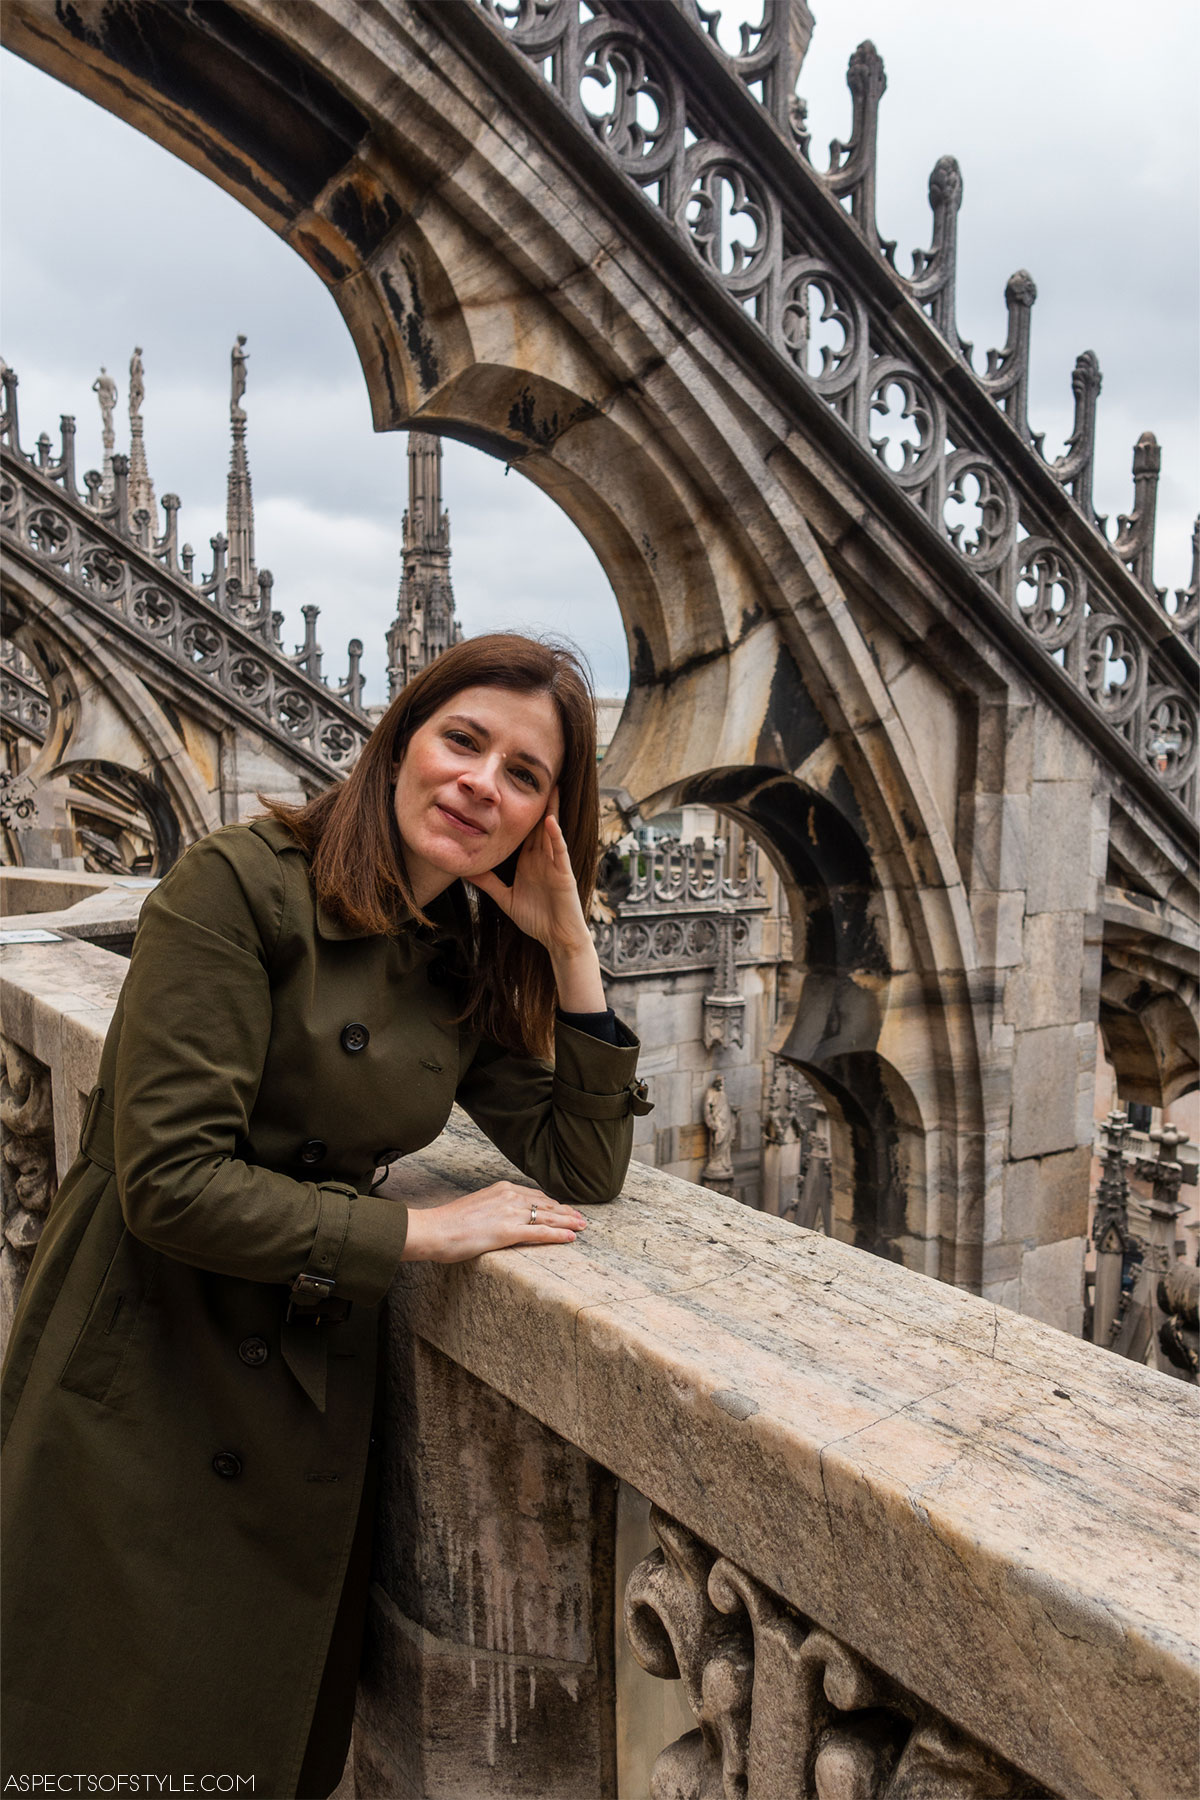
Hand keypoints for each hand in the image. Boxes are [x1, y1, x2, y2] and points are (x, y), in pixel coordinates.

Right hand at [400, 1181, 587, 1262]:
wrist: (434, 1229)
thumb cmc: (449, 1222)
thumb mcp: (475, 1206)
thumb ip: (493, 1207)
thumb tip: (500, 1216)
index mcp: (501, 1188)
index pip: (535, 1195)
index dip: (553, 1204)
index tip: (564, 1209)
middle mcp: (509, 1196)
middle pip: (546, 1205)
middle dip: (566, 1212)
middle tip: (581, 1218)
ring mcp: (510, 1213)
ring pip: (548, 1218)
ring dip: (568, 1222)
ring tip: (583, 1227)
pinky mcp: (508, 1232)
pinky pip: (540, 1233)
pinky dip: (559, 1235)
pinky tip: (571, 1237)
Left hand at [468, 790, 606, 1010]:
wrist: (557, 939)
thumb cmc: (536, 918)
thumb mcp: (504, 897)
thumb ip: (487, 883)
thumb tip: (464, 870)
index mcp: (529, 860)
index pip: (522, 831)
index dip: (517, 810)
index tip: (508, 790)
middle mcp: (542, 858)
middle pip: (538, 824)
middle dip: (536, 801)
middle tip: (530, 776)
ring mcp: (554, 864)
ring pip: (551, 832)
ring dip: (551, 810)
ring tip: (549, 787)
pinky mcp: (564, 874)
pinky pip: (559, 852)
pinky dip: (555, 836)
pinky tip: (551, 822)